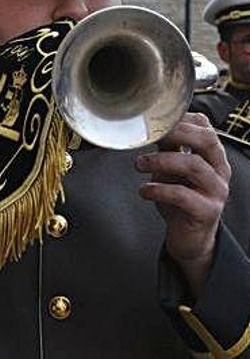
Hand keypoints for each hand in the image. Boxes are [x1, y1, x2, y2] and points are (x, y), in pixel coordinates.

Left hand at [135, 113, 229, 296]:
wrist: (190, 238)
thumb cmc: (180, 201)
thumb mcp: (172, 171)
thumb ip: (167, 151)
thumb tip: (149, 128)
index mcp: (212, 156)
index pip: (205, 127)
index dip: (181, 119)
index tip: (154, 121)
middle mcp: (219, 170)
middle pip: (206, 140)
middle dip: (175, 133)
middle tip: (148, 138)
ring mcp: (216, 191)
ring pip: (194, 165)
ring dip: (161, 161)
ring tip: (139, 164)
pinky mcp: (207, 211)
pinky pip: (183, 196)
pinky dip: (159, 189)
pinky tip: (144, 190)